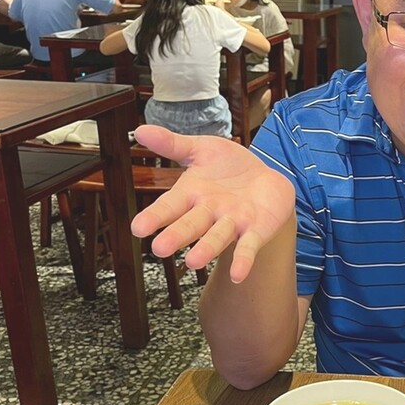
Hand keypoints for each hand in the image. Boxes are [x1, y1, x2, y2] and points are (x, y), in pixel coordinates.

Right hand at [131, 125, 295, 282]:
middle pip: (192, 225)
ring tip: (192, 262)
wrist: (267, 180)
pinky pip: (248, 247)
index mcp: (192, 194)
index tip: (137, 228)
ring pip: (217, 237)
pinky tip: (237, 275)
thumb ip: (173, 144)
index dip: (155, 217)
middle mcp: (210, 212)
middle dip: (177, 235)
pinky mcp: (256, 230)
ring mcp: (233, 223)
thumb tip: (140, 129)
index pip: (170, 206)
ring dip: (206, 249)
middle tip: (160, 248)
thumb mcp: (202, 149)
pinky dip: (243, 260)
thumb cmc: (230, 167)